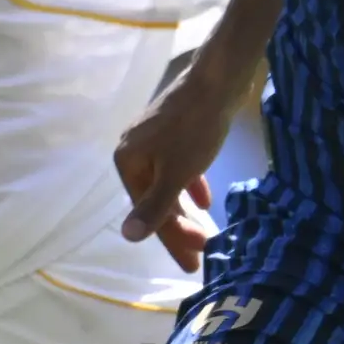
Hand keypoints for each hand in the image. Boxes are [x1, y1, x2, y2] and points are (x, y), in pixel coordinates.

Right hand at [113, 68, 238, 272]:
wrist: (217, 79)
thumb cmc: (194, 129)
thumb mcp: (175, 173)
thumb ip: (154, 207)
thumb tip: (127, 237)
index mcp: (126, 162)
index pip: (147, 211)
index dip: (171, 241)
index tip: (193, 263)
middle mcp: (133, 151)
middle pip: (157, 199)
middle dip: (181, 228)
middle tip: (204, 252)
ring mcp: (153, 141)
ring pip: (167, 185)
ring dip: (186, 210)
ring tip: (206, 233)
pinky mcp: (174, 132)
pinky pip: (177, 167)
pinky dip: (190, 184)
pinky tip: (205, 200)